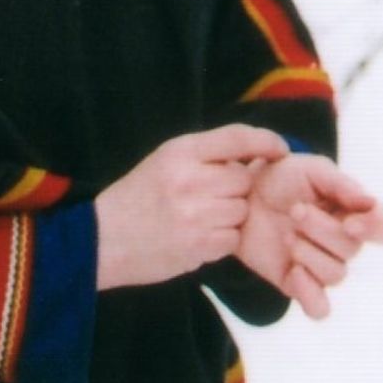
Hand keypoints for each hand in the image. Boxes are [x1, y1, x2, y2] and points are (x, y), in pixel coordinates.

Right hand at [94, 124, 288, 289]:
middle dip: (237, 190)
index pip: (237, 137)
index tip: (280, 149)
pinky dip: (223, 240)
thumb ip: (205, 155)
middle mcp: (190, 179)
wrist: (102, 240)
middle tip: (215, 197)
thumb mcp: (165, 161)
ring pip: (242, 211)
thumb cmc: (138, 197)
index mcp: (181, 152)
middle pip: (244, 180)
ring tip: (203, 218)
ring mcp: (195, 215)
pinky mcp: (198, 246)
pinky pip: (232, 239)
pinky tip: (200, 237)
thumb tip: (254, 157)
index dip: (266, 141)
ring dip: (231, 217)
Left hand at [235, 154, 382, 318]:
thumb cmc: (281, 178)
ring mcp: (320, 265)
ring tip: (286, 235)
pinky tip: (294, 272)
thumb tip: (369, 202)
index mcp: (352, 212)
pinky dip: (310, 294)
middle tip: (296, 211)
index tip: (350, 223)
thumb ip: (341, 184)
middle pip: (352, 250)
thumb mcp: (311, 170)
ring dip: (309, 253)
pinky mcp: (298, 284)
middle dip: (322, 230)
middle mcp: (341, 242)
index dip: (374, 229)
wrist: (240, 196)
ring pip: (336, 274)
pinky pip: (318, 307)